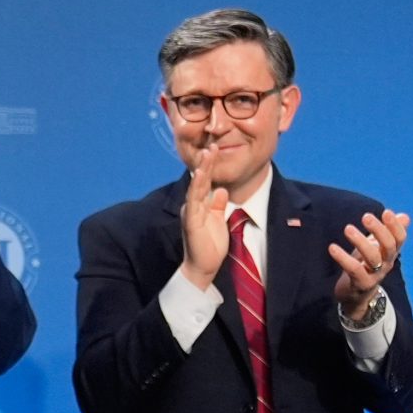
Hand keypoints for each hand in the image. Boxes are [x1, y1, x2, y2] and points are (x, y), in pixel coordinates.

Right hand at [178, 149, 230, 287]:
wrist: (203, 267)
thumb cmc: (210, 246)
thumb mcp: (219, 220)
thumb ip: (219, 205)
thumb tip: (221, 189)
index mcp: (200, 205)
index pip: (206, 181)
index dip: (210, 166)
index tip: (216, 149)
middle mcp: (193, 206)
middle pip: (200, 180)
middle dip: (207, 162)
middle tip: (213, 144)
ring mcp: (191, 213)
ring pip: (196, 187)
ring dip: (202, 170)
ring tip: (207, 154)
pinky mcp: (191, 222)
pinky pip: (193, 202)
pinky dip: (196, 188)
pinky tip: (199, 175)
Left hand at [329, 209, 409, 320]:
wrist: (357, 297)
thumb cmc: (366, 266)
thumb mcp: (377, 247)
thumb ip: (388, 232)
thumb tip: (404, 216)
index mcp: (390, 252)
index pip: (400, 238)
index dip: (395, 226)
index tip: (386, 212)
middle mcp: (386, 263)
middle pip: (389, 246)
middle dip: (379, 230)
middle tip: (366, 216)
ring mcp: (375, 275)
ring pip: (372, 258)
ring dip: (360, 241)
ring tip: (347, 228)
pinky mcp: (361, 284)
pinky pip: (354, 270)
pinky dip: (343, 258)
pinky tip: (332, 247)